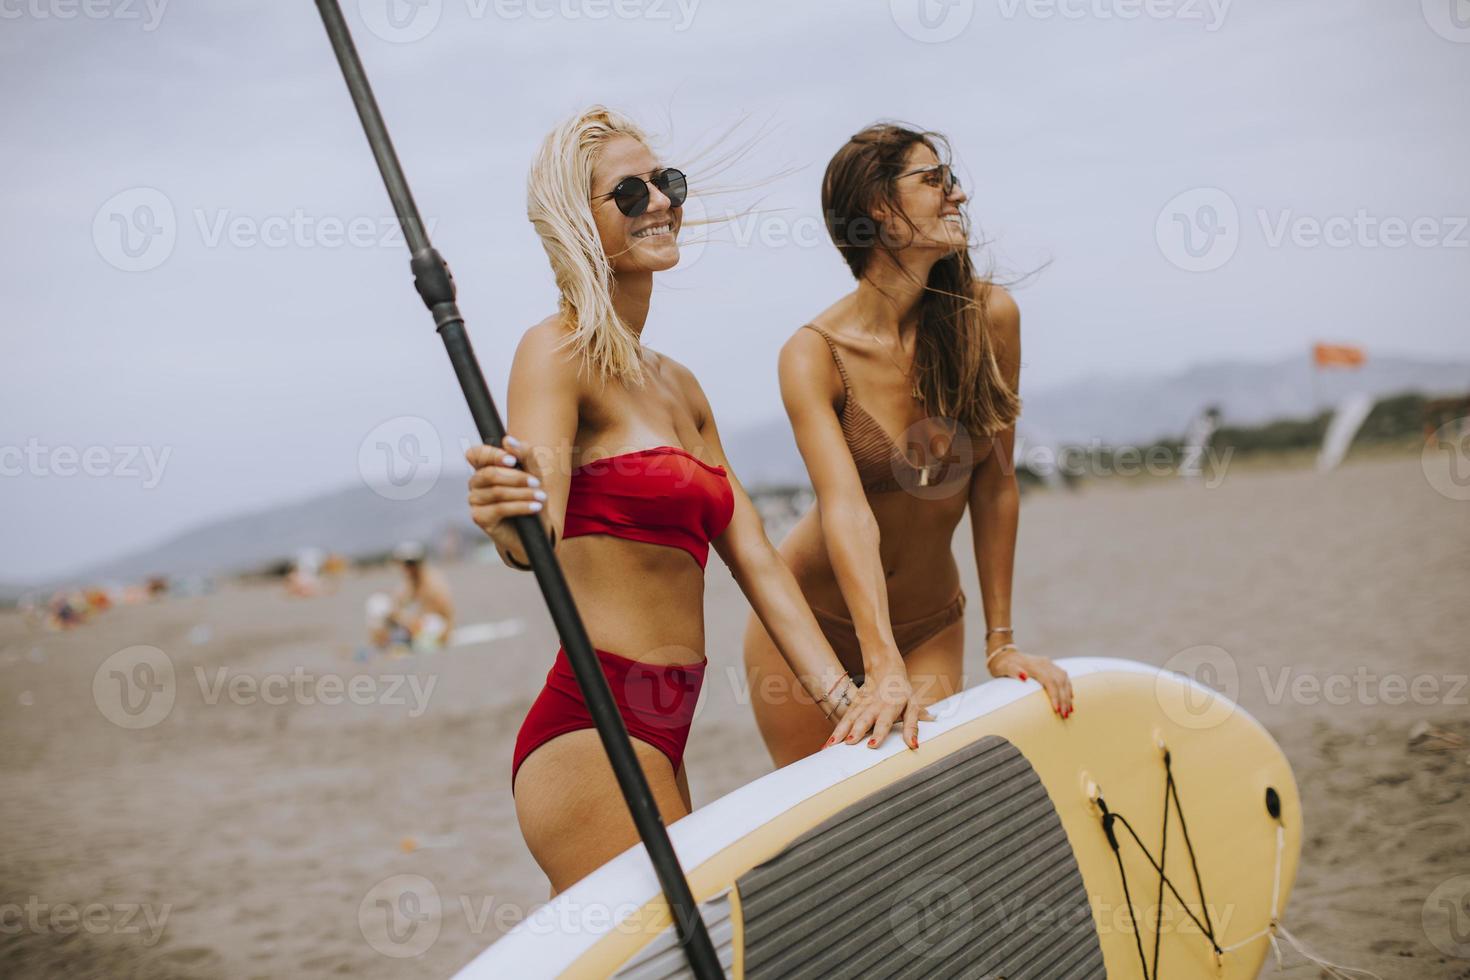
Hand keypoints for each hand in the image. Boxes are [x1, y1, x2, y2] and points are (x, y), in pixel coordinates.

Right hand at [465, 435, 547, 561]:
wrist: (536, 526)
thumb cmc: (531, 494)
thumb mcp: (533, 472)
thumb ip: (524, 454)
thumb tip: (508, 440)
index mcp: (484, 467)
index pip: (475, 453)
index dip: (491, 454)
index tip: (513, 460)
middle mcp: (475, 483)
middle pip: (489, 473)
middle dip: (516, 477)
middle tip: (536, 482)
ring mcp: (475, 500)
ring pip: (497, 492)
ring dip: (523, 493)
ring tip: (541, 496)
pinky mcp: (480, 517)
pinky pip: (500, 508)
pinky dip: (521, 506)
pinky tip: (535, 507)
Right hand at [826, 659, 935, 750]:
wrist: (884, 667)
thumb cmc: (901, 691)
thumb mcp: (913, 706)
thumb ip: (912, 726)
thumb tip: (914, 745)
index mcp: (890, 706)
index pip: (884, 721)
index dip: (879, 733)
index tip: (872, 744)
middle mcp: (874, 706)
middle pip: (863, 719)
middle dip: (856, 731)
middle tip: (848, 743)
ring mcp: (861, 704)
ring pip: (849, 719)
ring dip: (840, 732)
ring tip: (831, 746)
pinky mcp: (853, 705)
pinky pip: (844, 718)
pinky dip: (836, 730)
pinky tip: (828, 743)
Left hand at [988, 645, 1073, 717]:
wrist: (1004, 653)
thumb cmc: (1003, 664)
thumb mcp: (1003, 667)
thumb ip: (1013, 671)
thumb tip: (1024, 677)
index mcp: (1034, 665)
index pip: (1050, 681)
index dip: (1055, 696)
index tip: (1056, 710)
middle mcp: (1045, 663)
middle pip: (1060, 682)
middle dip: (1064, 699)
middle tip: (1064, 715)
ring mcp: (1049, 664)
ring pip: (1064, 679)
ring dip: (1068, 695)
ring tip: (1069, 710)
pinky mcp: (1050, 666)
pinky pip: (1063, 677)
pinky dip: (1068, 688)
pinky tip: (1070, 698)